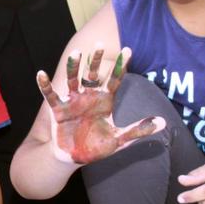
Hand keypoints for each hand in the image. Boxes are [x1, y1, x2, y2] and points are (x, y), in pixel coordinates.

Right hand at [36, 46, 164, 164]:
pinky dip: (45, 85)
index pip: (115, 80)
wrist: (74, 157)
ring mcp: (73, 101)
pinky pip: (50, 95)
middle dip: (96, 61)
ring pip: (73, 80)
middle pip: (93, 74)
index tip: (129, 50)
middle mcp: (89, 97)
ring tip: (76, 53)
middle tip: (100, 45)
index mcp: (105, 101)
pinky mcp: (58, 110)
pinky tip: (40, 74)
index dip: (121, 66)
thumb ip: (139, 130)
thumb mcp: (120, 139)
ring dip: (74, 67)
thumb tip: (164, 123)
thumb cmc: (96, 147)